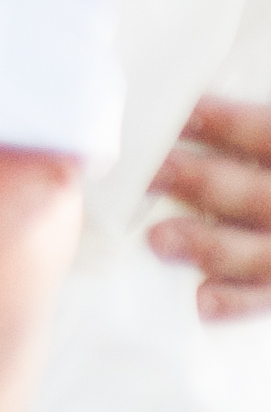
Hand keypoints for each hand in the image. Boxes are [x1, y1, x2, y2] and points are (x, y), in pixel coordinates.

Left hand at [148, 92, 270, 318]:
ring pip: (261, 252)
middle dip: (201, 182)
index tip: (177, 115)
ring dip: (210, 245)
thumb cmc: (267, 175)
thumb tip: (184, 110)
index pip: (265, 134)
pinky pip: (268, 296)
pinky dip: (237, 301)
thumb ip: (249, 132)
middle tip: (151, 173)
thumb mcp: (267, 149)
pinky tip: (202, 300)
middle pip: (255, 194)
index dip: (223, 123)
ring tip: (159, 239)